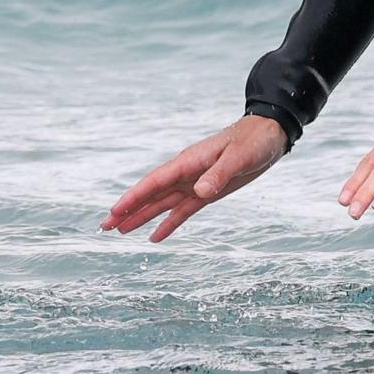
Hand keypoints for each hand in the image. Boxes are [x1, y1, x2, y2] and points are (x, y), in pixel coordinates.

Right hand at [104, 115, 291, 241]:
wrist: (268, 136)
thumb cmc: (252, 142)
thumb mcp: (238, 157)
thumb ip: (219, 174)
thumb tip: (200, 192)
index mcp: (188, 162)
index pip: (154, 181)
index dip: (134, 196)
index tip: (114, 210)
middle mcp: (186, 173)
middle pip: (151, 194)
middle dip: (128, 209)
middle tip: (105, 226)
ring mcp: (194, 183)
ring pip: (162, 204)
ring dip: (142, 217)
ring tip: (120, 231)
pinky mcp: (207, 192)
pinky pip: (182, 210)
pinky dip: (168, 223)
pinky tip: (155, 236)